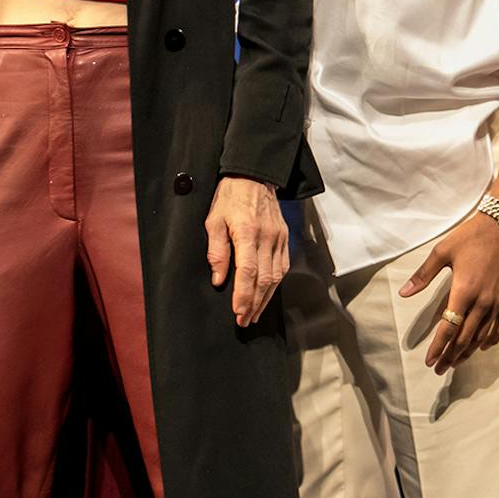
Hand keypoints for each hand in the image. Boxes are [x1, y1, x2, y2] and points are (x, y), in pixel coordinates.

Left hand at [205, 175, 287, 327]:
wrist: (254, 176)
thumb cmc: (230, 197)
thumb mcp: (213, 220)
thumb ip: (216, 251)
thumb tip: (218, 279)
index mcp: (247, 232)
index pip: (248, 271)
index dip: (244, 295)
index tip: (238, 312)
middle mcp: (267, 237)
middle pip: (264, 279)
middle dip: (254, 303)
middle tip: (244, 321)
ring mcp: (279, 238)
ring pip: (276, 276)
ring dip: (265, 298)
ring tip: (254, 314)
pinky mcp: (284, 238)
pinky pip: (282, 267)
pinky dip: (275, 284)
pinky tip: (266, 295)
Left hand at [400, 211, 498, 371]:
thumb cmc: (471, 236)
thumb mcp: (442, 251)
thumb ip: (423, 275)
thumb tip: (404, 293)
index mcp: (464, 291)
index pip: (448, 328)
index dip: (438, 347)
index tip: (429, 361)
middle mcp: (483, 302)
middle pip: (464, 338)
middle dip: (450, 355)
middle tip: (439, 368)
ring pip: (482, 337)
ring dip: (467, 352)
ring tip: (455, 362)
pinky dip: (489, 341)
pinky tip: (480, 347)